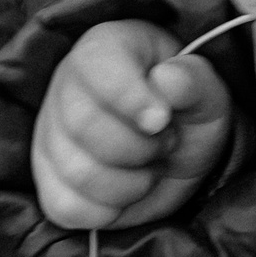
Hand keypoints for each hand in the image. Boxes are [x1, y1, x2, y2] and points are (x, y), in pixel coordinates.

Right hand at [32, 21, 235, 229]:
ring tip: (151, 165)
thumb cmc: (188, 109)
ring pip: (76, 172)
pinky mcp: (48, 181)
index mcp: (104, 47)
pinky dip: (108, 210)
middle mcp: (65, 87)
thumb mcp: (207, 91)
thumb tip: (167, 80)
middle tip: (167, 142)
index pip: (96, 65)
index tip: (162, 120)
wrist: (179, 151)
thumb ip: (194, 81)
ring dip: (131, 182)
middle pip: (84, 125)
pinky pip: (65, 207)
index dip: (131, 98)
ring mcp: (50, 135)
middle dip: (140, 146)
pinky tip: (129, 192)